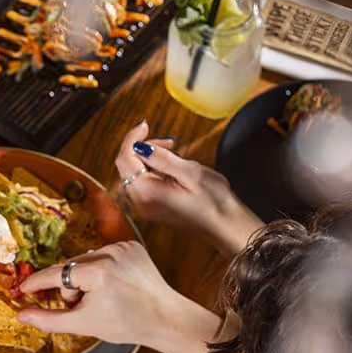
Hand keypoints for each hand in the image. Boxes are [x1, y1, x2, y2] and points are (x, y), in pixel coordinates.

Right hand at [15, 239, 219, 352]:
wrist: (167, 318)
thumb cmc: (128, 324)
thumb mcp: (85, 324)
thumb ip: (49, 319)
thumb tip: (21, 315)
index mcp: (97, 272)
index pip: (57, 274)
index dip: (37, 282)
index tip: (24, 288)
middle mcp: (109, 253)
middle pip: (71, 267)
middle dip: (71, 288)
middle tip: (81, 307)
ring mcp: (123, 247)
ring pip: (87, 260)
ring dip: (85, 278)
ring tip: (101, 298)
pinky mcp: (133, 246)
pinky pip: (105, 254)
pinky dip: (102, 269)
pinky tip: (115, 285)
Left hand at [114, 121, 261, 257]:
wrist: (227, 227)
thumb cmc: (214, 202)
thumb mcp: (190, 173)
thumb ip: (162, 158)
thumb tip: (139, 146)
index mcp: (146, 194)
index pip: (124, 159)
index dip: (132, 139)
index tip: (144, 125)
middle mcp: (140, 204)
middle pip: (127, 167)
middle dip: (142, 148)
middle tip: (168, 141)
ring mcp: (146, 209)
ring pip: (134, 174)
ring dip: (147, 158)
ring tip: (171, 151)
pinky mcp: (154, 210)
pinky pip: (143, 184)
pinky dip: (151, 170)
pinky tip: (169, 166)